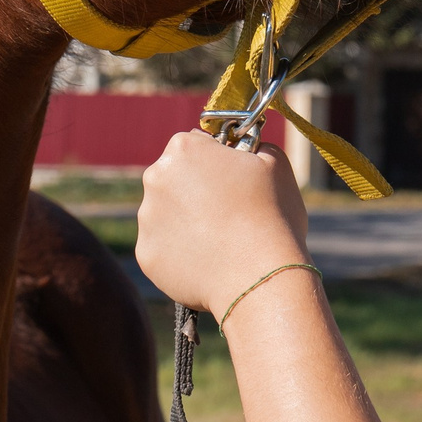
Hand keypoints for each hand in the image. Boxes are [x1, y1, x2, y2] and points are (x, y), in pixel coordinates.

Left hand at [136, 129, 310, 312]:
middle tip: (229, 212)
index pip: (195, 144)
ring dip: (187, 221)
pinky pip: (164, 248)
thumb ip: (253, 145)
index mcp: (184, 149)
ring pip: (167, 214)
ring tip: (223, 240)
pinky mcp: (147, 255)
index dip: (217, 160)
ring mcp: (147, 219)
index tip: (234, 179)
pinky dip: (182, 253)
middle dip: (196, 189)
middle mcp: (156, 178)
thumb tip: (244, 149)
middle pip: (175, 178)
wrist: (260, 278)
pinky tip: (210, 260)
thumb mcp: (275, 164)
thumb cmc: (272, 216)